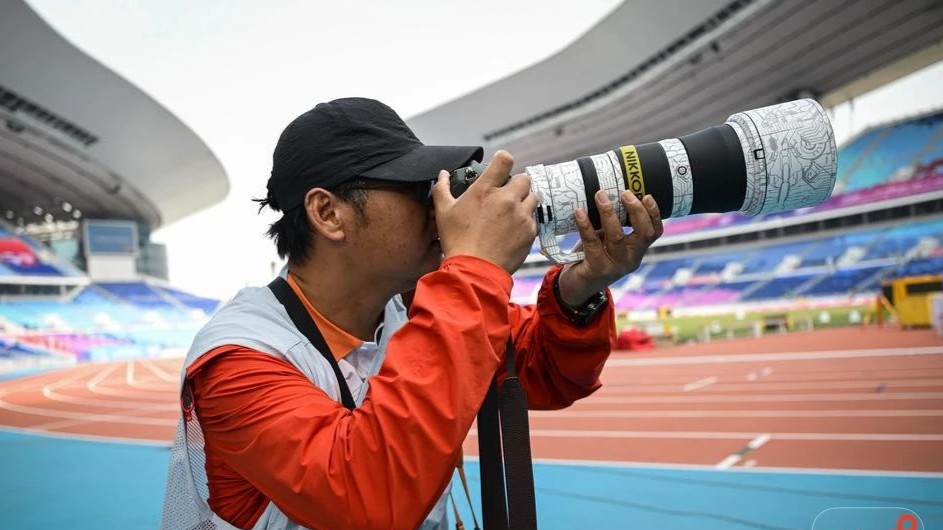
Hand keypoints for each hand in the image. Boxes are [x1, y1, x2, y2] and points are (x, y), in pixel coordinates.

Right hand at [432, 150, 538, 273]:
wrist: (474, 270)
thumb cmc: (457, 241)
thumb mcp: (443, 212)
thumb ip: (442, 188)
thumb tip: (443, 174)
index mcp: (486, 189)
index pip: (505, 159)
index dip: (503, 161)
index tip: (499, 169)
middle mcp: (507, 199)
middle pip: (524, 178)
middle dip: (516, 185)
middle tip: (506, 196)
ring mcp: (521, 215)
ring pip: (533, 198)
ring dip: (524, 201)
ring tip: (512, 213)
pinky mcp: (530, 231)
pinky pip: (534, 219)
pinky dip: (526, 221)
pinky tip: (512, 230)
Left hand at [558, 190, 662, 305]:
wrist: (577, 287)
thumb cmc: (592, 257)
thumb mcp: (607, 240)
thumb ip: (612, 224)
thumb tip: (608, 194)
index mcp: (636, 251)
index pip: (655, 232)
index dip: (654, 214)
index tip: (646, 196)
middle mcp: (630, 259)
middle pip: (643, 233)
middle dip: (636, 210)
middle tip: (625, 193)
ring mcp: (615, 266)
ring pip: (617, 236)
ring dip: (609, 213)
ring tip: (600, 196)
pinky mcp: (597, 269)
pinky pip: (592, 242)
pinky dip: (585, 225)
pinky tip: (579, 212)